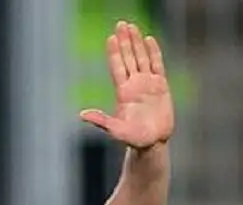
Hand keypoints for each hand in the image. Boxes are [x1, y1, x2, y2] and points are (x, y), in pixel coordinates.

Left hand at [80, 21, 174, 149]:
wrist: (152, 143)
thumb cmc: (133, 138)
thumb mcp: (115, 130)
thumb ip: (101, 121)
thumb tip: (82, 115)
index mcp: (123, 92)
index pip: (117, 68)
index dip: (114, 53)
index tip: (110, 38)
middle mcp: (134, 85)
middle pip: (128, 58)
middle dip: (124, 41)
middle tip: (121, 24)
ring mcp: (147, 84)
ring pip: (141, 58)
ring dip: (136, 43)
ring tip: (132, 27)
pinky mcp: (161, 86)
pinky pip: (157, 65)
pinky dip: (154, 53)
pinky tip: (149, 40)